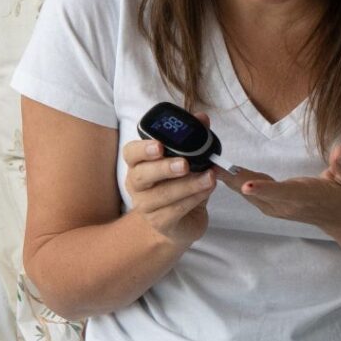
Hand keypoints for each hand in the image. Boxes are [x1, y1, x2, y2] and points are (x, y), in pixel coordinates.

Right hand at [122, 112, 216, 247]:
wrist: (182, 221)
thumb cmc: (180, 184)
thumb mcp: (189, 159)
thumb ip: (194, 138)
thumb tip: (203, 118)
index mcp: (139, 163)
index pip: (131, 153)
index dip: (143, 149)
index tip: (159, 145)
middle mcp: (136, 184)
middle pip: (141, 175)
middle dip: (164, 168)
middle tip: (184, 164)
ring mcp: (145, 206)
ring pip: (162, 195)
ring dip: (188, 185)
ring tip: (210, 177)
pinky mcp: (160, 223)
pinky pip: (175, 210)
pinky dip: (194, 199)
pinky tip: (207, 190)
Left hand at [223, 143, 340, 233]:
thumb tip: (340, 150)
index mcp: (305, 195)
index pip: (283, 192)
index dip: (265, 189)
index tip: (247, 185)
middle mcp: (286, 204)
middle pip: (256, 193)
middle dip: (234, 180)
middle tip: (212, 163)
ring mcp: (276, 207)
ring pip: (248, 193)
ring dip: (229, 179)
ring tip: (209, 162)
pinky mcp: (270, 205)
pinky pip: (248, 193)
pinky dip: (234, 181)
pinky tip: (221, 169)